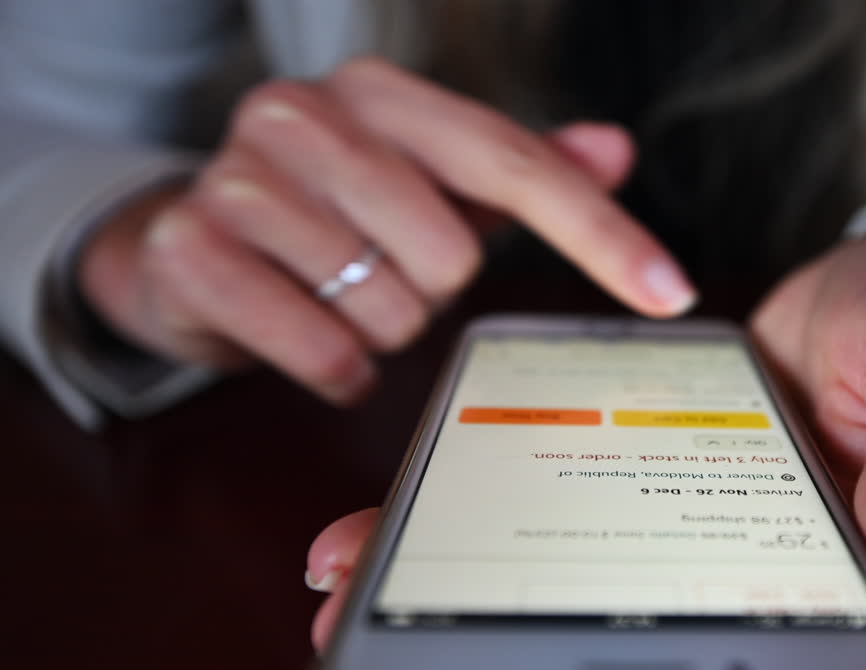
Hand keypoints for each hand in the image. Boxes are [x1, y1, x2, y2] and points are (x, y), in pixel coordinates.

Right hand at [79, 58, 695, 403]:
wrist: (187, 243)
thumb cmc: (332, 212)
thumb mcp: (430, 182)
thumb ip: (522, 169)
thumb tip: (617, 148)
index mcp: (381, 95)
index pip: (515, 165)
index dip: (599, 233)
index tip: (669, 293)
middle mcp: (307, 115)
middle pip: (450, 254)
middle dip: (431, 291)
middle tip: (386, 276)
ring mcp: (238, 178)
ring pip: (386, 306)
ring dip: (380, 329)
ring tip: (337, 297)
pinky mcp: (190, 250)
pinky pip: (317, 348)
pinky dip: (334, 367)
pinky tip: (310, 337)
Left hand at [302, 214, 865, 669]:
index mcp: (820, 561)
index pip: (737, 644)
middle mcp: (738, 548)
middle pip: (624, 619)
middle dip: (513, 640)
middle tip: (410, 654)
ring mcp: (685, 504)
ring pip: (574, 563)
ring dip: (472, 579)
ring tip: (366, 593)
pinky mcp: (647, 455)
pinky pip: (568, 482)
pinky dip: (493, 494)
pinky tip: (417, 508)